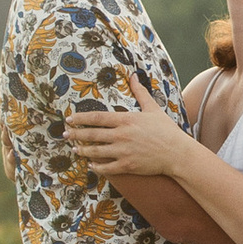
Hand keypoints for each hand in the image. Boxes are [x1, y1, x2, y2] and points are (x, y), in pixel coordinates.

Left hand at [63, 68, 199, 186]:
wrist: (177, 152)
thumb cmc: (166, 130)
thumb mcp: (152, 108)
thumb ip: (140, 92)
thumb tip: (133, 75)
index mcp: (126, 120)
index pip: (97, 118)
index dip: (81, 118)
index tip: (70, 119)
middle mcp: (121, 135)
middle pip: (92, 134)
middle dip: (76, 134)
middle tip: (65, 134)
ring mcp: (123, 151)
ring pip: (96, 151)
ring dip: (83, 150)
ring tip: (75, 149)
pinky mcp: (127, 165)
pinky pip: (106, 167)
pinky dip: (96, 166)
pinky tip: (90, 165)